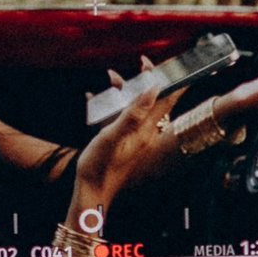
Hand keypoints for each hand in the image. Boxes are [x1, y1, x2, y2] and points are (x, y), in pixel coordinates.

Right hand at [71, 75, 183, 222]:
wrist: (90, 192)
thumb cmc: (99, 167)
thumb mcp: (113, 136)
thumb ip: (133, 113)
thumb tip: (153, 89)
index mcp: (145, 130)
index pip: (165, 100)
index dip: (167, 80)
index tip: (166, 64)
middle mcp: (143, 132)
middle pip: (151, 100)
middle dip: (144, 80)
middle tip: (140, 63)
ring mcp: (132, 136)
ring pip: (133, 107)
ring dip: (123, 91)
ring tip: (111, 78)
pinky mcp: (120, 140)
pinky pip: (118, 117)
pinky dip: (109, 105)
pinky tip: (94, 98)